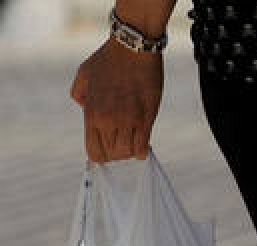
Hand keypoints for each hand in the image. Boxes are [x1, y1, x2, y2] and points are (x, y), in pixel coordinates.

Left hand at [71, 39, 163, 162]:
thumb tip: (86, 109)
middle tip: (122, 141)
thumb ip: (80, 96)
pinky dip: (142, 149)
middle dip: (117, 152)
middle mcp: (108, 121)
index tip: (107, 148)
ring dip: (130, 149)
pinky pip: (143, 146)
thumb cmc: (108, 60)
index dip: (101, 155)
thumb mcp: (83, 75)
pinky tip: (143, 144)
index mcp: (91, 113)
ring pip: (128, 152)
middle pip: (113, 155)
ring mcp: (128, 121)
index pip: (94, 152)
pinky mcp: (146, 118)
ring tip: (132, 139)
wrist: (132, 49)